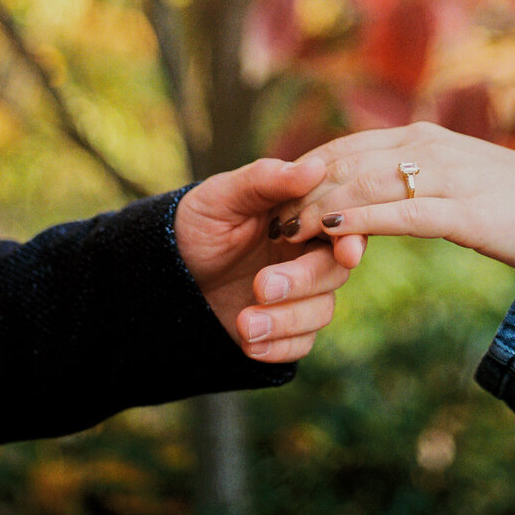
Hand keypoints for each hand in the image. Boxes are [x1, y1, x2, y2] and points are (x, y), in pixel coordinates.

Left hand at [175, 157, 359, 362]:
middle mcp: (308, 253)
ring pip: (320, 311)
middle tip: (261, 286)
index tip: (344, 250)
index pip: (343, 224)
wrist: (164, 272)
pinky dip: (278, 347)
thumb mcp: (223, 195)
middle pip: (334, 271)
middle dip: (302, 282)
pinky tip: (248, 344)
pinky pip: (300, 343)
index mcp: (303, 216)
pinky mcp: (284, 326)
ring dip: (285, 320)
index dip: (350, 238)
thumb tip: (315, 167)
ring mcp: (298, 293)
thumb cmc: (197, 223)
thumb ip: (265, 180)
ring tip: (244, 323)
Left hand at [271, 123, 514, 268]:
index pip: (350, 146)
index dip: (309, 166)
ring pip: (367, 184)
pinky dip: (363, 218)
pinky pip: (402, 212)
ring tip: (285, 229)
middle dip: (304, 189)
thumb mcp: (463, 179)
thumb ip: (423, 176)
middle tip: (268, 215)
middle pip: (348, 162)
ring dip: (321, 206)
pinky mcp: (462, 209)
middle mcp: (429, 147)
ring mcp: (446, 175)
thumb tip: (387, 188)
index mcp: (425, 138)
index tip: (277, 189)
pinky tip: (334, 230)